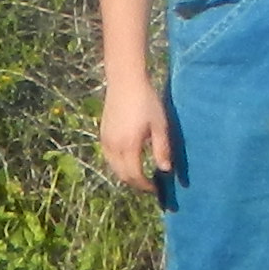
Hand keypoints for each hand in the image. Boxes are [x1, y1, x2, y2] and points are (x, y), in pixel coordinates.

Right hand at [98, 77, 173, 193]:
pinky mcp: (103, 134)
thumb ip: (162, 149)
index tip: (156, 188)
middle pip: (122, 175)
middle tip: (149, 185)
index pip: (135, 175)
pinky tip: (129, 160)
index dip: (145, 186)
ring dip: (126, 175)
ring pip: (113, 167)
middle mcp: (114, 146)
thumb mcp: (159, 125)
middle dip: (135, 184)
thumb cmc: (146, 101)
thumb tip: (165, 170)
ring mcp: (106, 140)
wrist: (125, 81)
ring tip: (140, 175)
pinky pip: (109, 157)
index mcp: (129, 145)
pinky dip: (118, 165)